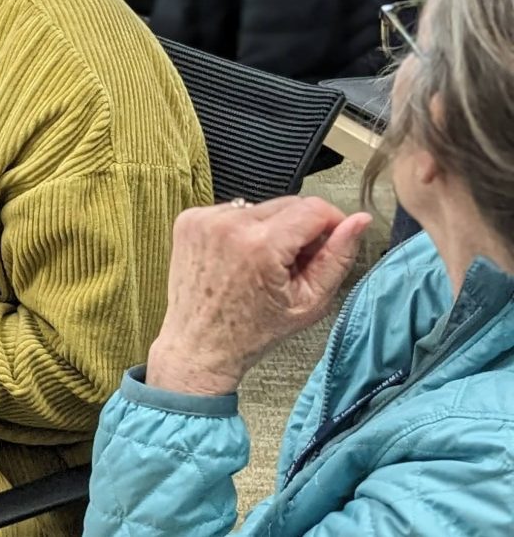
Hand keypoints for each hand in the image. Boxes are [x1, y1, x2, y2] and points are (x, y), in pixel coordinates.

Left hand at [147, 197, 373, 395]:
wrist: (200, 344)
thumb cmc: (254, 331)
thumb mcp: (310, 301)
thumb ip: (338, 257)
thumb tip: (360, 221)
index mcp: (261, 244)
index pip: (314, 208)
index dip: (332, 222)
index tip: (332, 240)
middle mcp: (229, 224)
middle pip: (287, 204)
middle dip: (300, 229)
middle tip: (294, 265)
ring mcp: (204, 219)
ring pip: (260, 207)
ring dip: (271, 228)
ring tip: (263, 265)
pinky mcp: (189, 219)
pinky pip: (232, 211)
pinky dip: (243, 229)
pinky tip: (239, 259)